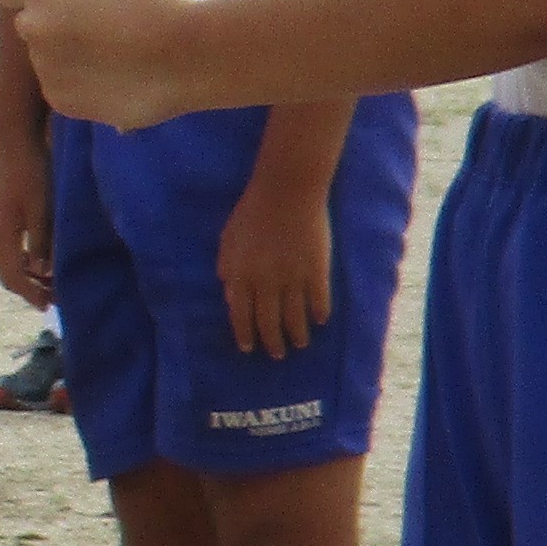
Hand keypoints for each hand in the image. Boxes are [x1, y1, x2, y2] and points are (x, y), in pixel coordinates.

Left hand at [0, 0, 198, 131]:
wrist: (190, 58)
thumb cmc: (156, 5)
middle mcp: (37, 29)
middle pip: (28, 22)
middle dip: (52, 20)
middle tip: (96, 21)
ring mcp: (46, 68)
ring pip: (46, 56)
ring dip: (68, 53)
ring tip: (117, 49)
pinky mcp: (61, 100)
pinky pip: (60, 84)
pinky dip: (80, 81)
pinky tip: (116, 72)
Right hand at [0, 124, 52, 307]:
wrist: (14, 139)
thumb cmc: (30, 171)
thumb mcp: (41, 209)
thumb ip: (41, 242)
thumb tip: (41, 272)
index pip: (13, 276)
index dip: (32, 293)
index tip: (51, 305)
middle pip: (7, 272)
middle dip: (30, 288)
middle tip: (56, 298)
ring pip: (8, 261)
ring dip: (28, 275)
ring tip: (53, 282)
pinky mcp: (0, 216)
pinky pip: (10, 249)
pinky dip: (25, 260)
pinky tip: (42, 259)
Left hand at [216, 166, 334, 356]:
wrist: (286, 191)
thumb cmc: (253, 210)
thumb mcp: (228, 236)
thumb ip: (227, 265)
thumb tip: (227, 291)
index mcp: (241, 274)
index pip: (241, 314)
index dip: (244, 334)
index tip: (248, 348)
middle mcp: (265, 282)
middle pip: (268, 322)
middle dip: (272, 342)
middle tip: (276, 354)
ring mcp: (292, 278)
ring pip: (295, 317)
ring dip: (296, 335)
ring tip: (299, 344)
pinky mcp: (317, 271)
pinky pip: (319, 301)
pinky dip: (319, 314)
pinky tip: (320, 322)